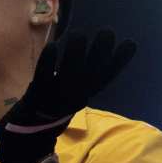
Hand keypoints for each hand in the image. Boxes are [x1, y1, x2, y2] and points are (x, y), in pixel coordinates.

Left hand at [0, 29, 136, 162]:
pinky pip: (43, 77)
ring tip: (78, 34)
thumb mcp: (78, 90)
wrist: (31, 130)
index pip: (106, 77)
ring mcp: (56, 95)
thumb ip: (90, 70)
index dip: (119, 62)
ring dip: (74, 55)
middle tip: (106, 32)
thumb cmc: (57, 102)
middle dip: (99, 53)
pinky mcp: (37, 94)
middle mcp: (74, 95)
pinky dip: (48, 63)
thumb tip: (114, 45)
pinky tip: (52, 46)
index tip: (130, 43)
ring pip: (69, 75)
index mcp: (85, 93)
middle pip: (90, 74)